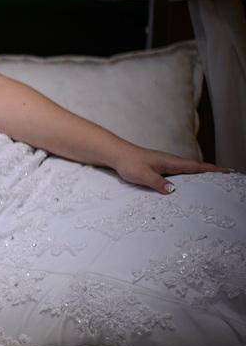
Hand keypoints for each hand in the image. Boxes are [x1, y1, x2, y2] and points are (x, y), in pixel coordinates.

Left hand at [112, 146, 231, 193]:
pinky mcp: (161, 168)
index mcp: (171, 162)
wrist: (117, 154)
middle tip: (228, 179)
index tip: (229, 172)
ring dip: (202, 175)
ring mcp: (167, 164)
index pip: (197, 166)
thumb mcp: (143, 175)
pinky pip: (180, 173)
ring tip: (215, 183)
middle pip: (197, 168)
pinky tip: (190, 184)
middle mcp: (172, 162)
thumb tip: (173, 190)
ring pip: (188, 171)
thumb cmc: (129, 163)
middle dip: (213, 173)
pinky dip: (189, 177)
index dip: (213, 170)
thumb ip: (158, 183)